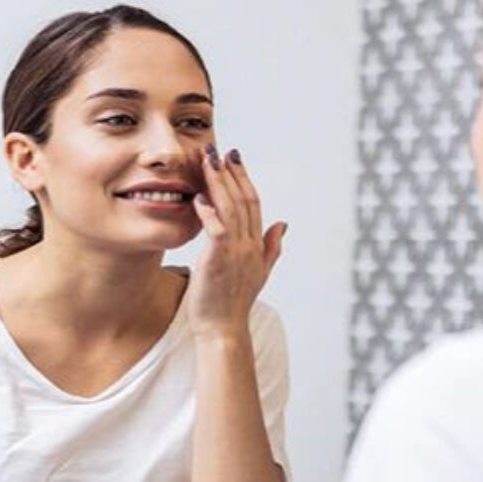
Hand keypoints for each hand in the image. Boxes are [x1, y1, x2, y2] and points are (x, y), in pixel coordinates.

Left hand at [188, 144, 287, 337]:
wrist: (223, 330)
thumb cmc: (232, 303)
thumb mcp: (258, 272)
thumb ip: (271, 247)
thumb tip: (284, 224)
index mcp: (256, 245)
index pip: (254, 204)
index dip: (244, 179)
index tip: (234, 158)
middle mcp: (249, 246)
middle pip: (244, 200)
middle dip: (232, 173)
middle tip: (221, 149)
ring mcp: (236, 253)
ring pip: (231, 209)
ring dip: (219, 183)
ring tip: (208, 161)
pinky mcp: (218, 261)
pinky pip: (217, 230)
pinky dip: (209, 212)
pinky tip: (199, 196)